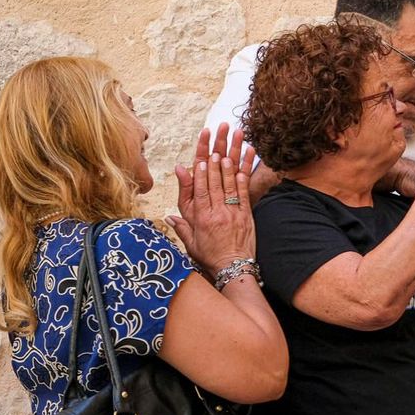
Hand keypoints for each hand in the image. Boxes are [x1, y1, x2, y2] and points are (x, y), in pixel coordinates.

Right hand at [169, 124, 255, 279]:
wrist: (233, 268)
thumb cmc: (209, 256)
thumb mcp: (190, 242)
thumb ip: (181, 226)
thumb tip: (168, 215)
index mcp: (201, 218)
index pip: (200, 192)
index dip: (200, 175)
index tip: (201, 160)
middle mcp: (217, 213)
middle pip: (215, 183)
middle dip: (215, 161)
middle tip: (216, 145)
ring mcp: (233, 213)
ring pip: (230, 185)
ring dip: (230, 164)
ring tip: (230, 148)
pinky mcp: (246, 215)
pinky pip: (244, 194)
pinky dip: (244, 178)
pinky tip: (244, 165)